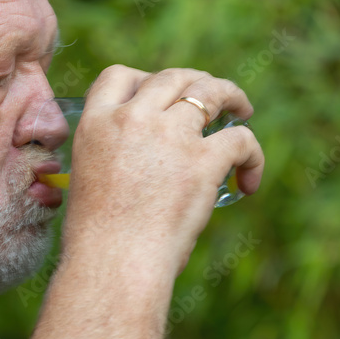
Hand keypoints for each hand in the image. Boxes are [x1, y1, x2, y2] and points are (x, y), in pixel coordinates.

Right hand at [61, 65, 263, 278]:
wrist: (113, 262)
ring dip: (232, 96)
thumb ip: (114, 156)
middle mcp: (133, 118)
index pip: (119, 76)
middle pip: (171, 76)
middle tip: (212, 97)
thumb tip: (148, 163)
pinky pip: (240, 139)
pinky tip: (249, 180)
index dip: (144, 79)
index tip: (161, 96)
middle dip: (195, 81)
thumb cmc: (98, 238)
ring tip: (243, 111)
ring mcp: (170, 135)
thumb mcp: (87, 180)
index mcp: (97, 122)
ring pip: (211, 91)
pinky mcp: (203, 161)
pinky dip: (253, 156)